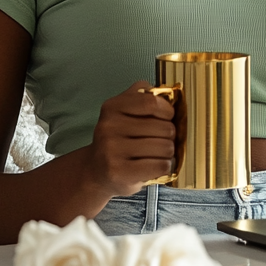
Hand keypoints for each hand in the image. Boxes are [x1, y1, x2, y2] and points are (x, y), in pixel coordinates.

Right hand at [85, 82, 176, 196]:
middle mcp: (109, 127)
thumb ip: (143, 96)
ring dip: (168, 153)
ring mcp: (112, 150)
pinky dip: (165, 167)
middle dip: (170, 135)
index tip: (168, 117)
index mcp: (112, 107)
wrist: (95, 172)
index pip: (152, 102)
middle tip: (160, 140)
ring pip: (165, 147)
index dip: (167, 111)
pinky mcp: (119, 172)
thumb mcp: (124, 111)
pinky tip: (156, 166)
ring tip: (157, 154)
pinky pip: (160, 166)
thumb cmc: (118, 140)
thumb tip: (168, 93)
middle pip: (163, 127)